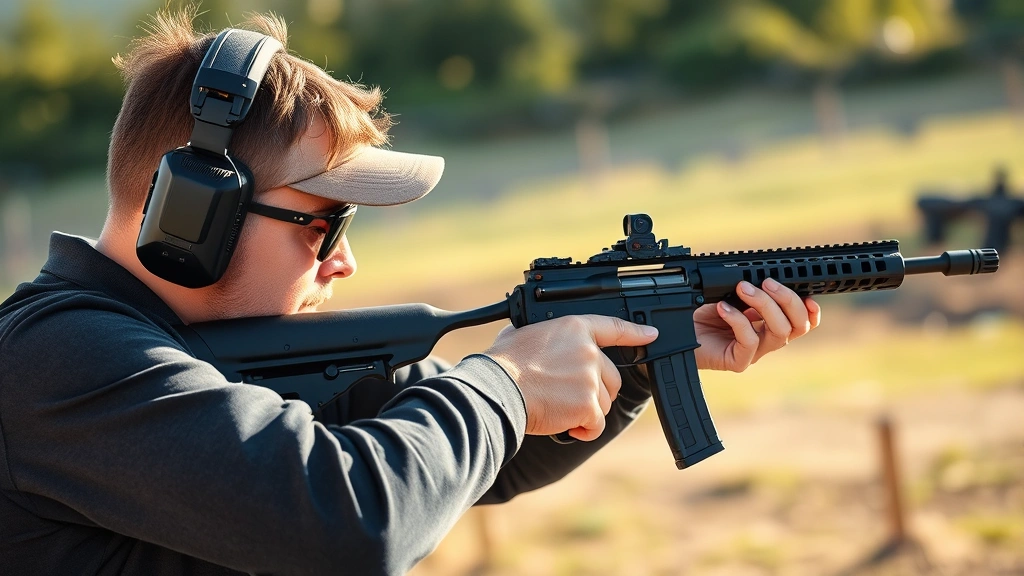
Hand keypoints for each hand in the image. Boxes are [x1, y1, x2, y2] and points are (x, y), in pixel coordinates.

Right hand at [482, 315, 658, 440]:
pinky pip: (596, 424)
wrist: (498, 388)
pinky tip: (568, 428)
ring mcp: (591, 378)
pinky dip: (584, 430)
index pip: (614, 328)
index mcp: (574, 328)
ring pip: (604, 403)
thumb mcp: (521, 334)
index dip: (635, 332)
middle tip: (571, 399)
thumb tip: (537, 339)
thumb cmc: (502, 364)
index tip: (650, 334)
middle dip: (596, 393)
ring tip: (560, 411)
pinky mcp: (588, 404)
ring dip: (587, 412)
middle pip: (612, 378)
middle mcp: (589, 351)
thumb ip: (543, 336)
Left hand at [693, 278, 820, 371]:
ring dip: (765, 306)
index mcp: (769, 323)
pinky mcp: (738, 361)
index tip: (807, 293)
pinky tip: (723, 308)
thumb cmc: (702, 313)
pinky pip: (750, 341)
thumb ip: (750, 290)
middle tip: (767, 282)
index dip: (811, 311)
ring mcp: (754, 352)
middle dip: (788, 300)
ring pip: (779, 333)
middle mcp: (766, 339)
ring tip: (744, 289)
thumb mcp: (731, 295)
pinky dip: (738, 320)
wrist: (678, 330)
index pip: (803, 322)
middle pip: (797, 326)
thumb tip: (763, 278)